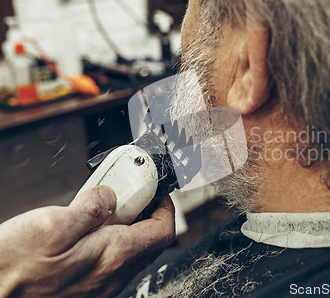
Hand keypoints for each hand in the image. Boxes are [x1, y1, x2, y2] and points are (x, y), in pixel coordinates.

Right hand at [0, 185, 174, 297]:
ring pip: (130, 252)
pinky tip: (85, 234)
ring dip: (126, 227)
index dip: (165, 206)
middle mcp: (112, 276)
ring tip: (102, 211)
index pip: (163, 230)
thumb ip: (91, 206)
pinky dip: (108, 243)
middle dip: (145, 214)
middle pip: (150, 241)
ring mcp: (100, 287)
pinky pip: (110, 263)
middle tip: (127, 196)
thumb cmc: (13, 268)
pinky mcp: (85, 290)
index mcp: (114, 256)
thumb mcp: (53, 223)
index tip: (155, 192)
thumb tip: (110, 195)